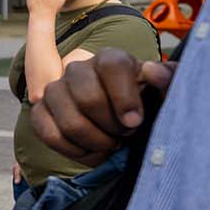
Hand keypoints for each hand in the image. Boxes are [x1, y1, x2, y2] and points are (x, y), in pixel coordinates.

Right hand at [30, 47, 175, 166]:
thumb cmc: (145, 106)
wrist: (122, 124)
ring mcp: (55, 90)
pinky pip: (49, 134)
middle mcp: (79, 69)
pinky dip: (73, 150)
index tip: (134, 122)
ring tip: (109, 144)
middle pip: (87, 98)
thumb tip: (152, 71)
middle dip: (110, 126)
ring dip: (95, 142)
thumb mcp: (166, 93)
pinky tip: (90, 151)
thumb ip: (169, 80)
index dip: (124, 97)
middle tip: (124, 135)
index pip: (112, 66)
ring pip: (69, 122)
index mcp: (111, 59)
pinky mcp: (40, 112)